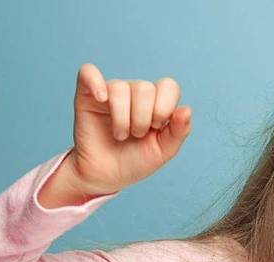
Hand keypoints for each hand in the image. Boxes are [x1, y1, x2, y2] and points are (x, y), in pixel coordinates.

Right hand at [66, 62, 192, 196]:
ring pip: (120, 88)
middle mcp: (134, 93)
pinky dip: (95, 82)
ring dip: (122, 118)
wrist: (107, 176)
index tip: (156, 128)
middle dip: (142, 118)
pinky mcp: (87, 96)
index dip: (164, 107)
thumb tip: (187, 109)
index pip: (168, 86)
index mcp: (156, 101)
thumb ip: (179, 131)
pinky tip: (101, 98)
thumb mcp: (163, 151)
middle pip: (144, 88)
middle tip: (136, 135)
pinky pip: (88, 73)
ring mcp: (110, 92)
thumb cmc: (135, 161)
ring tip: (120, 135)